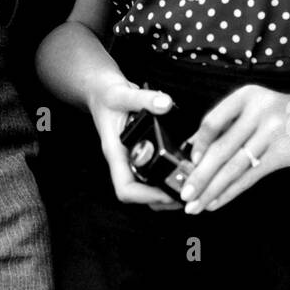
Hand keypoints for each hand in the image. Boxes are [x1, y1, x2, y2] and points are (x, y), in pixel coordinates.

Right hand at [86, 75, 181, 209]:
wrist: (100, 91)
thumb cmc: (106, 95)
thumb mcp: (122, 94)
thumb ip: (143, 99)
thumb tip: (165, 104)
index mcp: (115, 153)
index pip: (126, 189)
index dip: (147, 196)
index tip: (167, 193)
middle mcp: (124, 161)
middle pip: (140, 195)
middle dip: (163, 199)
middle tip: (188, 192)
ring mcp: (132, 158)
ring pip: (148, 186)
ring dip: (167, 189)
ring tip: (190, 183)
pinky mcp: (141, 152)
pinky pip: (154, 171)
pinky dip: (168, 174)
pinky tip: (185, 167)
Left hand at [179, 85, 289, 213]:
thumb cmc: (288, 115)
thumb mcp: (260, 108)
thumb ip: (232, 124)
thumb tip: (196, 148)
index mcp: (246, 96)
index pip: (212, 121)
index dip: (197, 144)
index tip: (189, 162)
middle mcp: (257, 111)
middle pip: (220, 149)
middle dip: (199, 176)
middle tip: (184, 193)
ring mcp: (271, 132)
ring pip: (233, 167)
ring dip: (211, 189)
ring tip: (196, 204)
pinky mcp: (282, 153)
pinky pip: (250, 177)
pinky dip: (231, 192)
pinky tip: (217, 202)